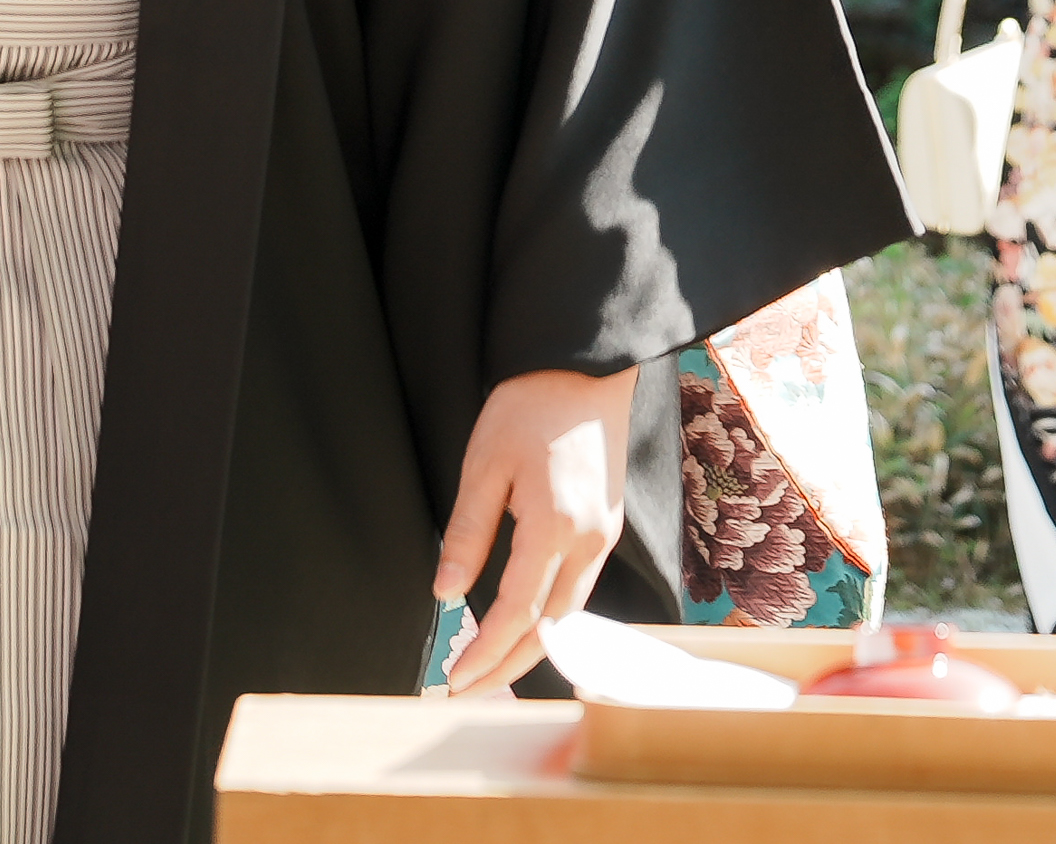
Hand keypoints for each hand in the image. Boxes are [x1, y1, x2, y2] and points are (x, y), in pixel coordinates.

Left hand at [433, 366, 636, 693]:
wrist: (586, 365)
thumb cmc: (530, 405)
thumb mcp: (485, 464)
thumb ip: (467, 533)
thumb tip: (446, 592)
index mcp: (555, 525)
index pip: (518, 612)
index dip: (485, 652)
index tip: (454, 678)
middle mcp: (589, 540)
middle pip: (552, 629)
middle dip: (509, 667)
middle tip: (469, 691)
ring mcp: (605, 534)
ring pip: (571, 615)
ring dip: (534, 650)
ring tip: (492, 670)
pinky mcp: (609, 525)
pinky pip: (581, 591)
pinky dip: (553, 621)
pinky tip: (529, 629)